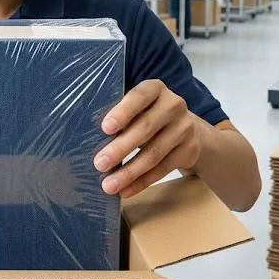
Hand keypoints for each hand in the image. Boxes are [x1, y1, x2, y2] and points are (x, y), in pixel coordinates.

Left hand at [93, 79, 204, 197]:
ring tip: (109, 185)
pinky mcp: (190, 150)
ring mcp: (185, 128)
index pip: (139, 97)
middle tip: (99, 164)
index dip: (123, 112)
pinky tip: (126, 190)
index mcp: (155, 88)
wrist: (187, 129)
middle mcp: (173, 105)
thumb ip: (119, 115)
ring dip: (129, 172)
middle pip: (145, 128)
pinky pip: (163, 169)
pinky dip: (142, 182)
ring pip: (154, 153)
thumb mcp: (136, 108)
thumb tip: (87, 137)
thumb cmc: (147, 115)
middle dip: (120, 148)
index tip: (105, 128)